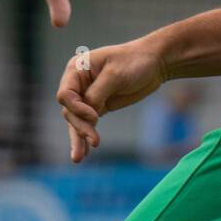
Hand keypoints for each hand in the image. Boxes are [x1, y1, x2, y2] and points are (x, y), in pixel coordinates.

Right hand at [57, 39, 166, 162]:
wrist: (154, 63)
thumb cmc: (135, 61)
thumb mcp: (116, 75)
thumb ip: (98, 93)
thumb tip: (88, 115)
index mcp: (77, 69)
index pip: (65, 95)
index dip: (77, 109)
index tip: (96, 116)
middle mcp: (77, 83)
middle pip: (70, 111)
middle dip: (81, 127)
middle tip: (96, 142)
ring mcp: (87, 96)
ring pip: (76, 121)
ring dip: (79, 138)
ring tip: (79, 159)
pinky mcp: (98, 107)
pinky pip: (87, 124)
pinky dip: (85, 137)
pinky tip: (84, 153)